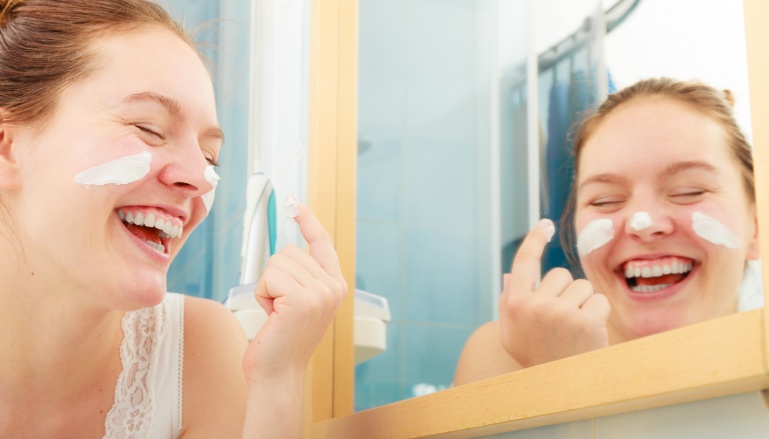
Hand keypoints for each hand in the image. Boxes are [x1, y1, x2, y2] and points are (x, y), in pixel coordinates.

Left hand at [242, 202, 347, 383]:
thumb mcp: (300, 304)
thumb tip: (289, 250)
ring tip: (277, 314)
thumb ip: (302, 278)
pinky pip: (269, 278)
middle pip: (289, 252)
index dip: (308, 221)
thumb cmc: (282, 341)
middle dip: (275, 277)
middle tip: (280, 308)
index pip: (321, 243)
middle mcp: (332, 287)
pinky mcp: (301, 300)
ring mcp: (320, 293)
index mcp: (335, 285)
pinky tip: (273, 317)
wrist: (278, 375)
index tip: (295, 203)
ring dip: (267, 287)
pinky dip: (263, 295)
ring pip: (277, 263)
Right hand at [498, 219, 609, 367]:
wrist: (558, 389)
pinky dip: (598, 314)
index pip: (524, 261)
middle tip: (560, 321)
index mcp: (514, 303)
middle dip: (564, 292)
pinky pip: (598, 300)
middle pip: (560, 274)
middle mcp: (534, 305)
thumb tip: (510, 276)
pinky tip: (588, 333)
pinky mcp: (586, 321)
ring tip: (574, 329)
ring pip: (582, 286)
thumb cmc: (534, 356)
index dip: (535, 239)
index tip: (545, 224)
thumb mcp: (513, 330)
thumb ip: (510, 302)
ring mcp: (560, 313)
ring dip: (582, 303)